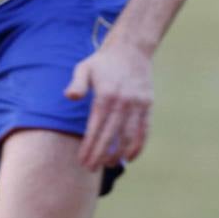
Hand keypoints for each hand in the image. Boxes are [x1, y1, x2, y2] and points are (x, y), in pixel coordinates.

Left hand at [65, 40, 153, 169]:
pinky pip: (144, 130)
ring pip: (129, 136)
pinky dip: (138, 146)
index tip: (82, 161)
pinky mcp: (148, 105)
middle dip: (100, 156)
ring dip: (119, 154)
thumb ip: (77, 83)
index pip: (96, 128)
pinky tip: (130, 158)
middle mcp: (123, 102)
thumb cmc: (103, 62)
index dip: (89, 147)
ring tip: (108, 165)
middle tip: (91, 168)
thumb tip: (70, 96)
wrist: (131, 49)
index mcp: (105, 95)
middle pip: (111, 136)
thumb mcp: (85, 67)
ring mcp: (137, 104)